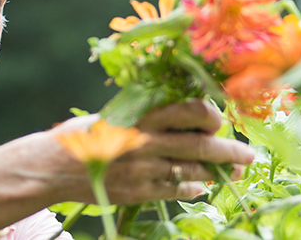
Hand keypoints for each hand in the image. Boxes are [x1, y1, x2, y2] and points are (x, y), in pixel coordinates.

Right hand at [48, 100, 255, 203]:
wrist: (51, 165)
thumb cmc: (85, 133)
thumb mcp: (116, 114)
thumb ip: (149, 112)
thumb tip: (188, 113)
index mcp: (140, 114)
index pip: (190, 110)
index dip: (212, 115)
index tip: (221, 119)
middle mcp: (145, 140)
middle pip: (199, 144)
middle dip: (230, 151)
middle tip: (249, 155)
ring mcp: (142, 168)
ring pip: (191, 170)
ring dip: (217, 172)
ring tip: (235, 173)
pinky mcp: (136, 191)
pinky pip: (174, 191)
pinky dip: (192, 189)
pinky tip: (201, 188)